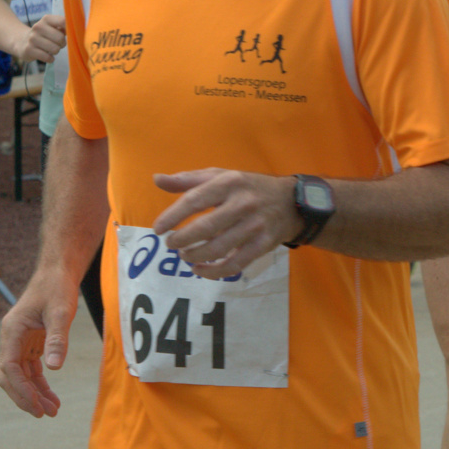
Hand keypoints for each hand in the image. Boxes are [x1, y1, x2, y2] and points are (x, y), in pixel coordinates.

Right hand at [0, 272, 78, 417]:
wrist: (58, 272)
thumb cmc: (57, 287)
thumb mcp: (61, 311)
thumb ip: (57, 338)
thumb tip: (54, 368)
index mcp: (12, 331)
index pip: (9, 368)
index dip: (21, 388)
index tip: (36, 404)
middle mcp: (12, 338)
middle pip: (10, 377)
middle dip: (25, 396)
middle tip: (43, 413)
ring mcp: (20, 341)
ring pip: (22, 375)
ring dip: (34, 393)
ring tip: (51, 410)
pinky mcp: (31, 342)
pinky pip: (31, 368)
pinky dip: (40, 383)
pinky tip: (51, 396)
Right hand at [15, 13, 66, 63]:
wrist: (21, 41)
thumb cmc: (44, 34)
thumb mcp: (52, 26)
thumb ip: (64, 26)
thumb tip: (78, 30)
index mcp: (46, 19)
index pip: (63, 21)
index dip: (70, 29)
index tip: (69, 34)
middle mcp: (38, 27)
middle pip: (60, 38)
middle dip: (62, 43)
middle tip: (58, 44)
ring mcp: (32, 39)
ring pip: (55, 49)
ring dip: (56, 51)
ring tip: (51, 49)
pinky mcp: (28, 50)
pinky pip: (48, 57)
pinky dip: (50, 59)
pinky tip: (47, 56)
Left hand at [152, 168, 302, 278]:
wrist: (291, 202)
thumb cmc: (248, 187)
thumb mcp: (221, 176)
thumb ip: (188, 180)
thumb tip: (157, 179)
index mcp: (230, 182)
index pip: (195, 200)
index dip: (172, 216)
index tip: (158, 229)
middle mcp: (243, 203)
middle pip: (205, 228)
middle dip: (181, 240)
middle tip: (171, 244)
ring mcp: (255, 226)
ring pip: (217, 249)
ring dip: (194, 255)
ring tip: (185, 255)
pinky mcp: (263, 245)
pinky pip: (233, 265)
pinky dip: (212, 272)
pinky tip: (199, 269)